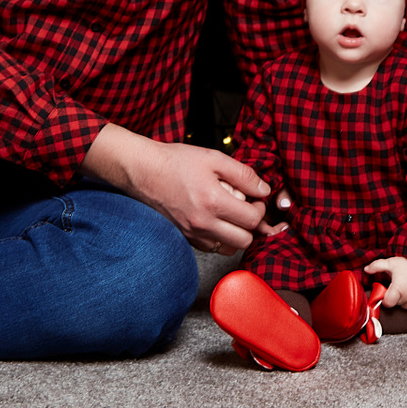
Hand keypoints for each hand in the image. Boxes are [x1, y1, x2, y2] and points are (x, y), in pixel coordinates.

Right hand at [83, 125, 274, 253]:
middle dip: (251, 225)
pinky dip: (219, 238)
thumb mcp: (214, 158)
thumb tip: (264, 190)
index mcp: (213, 202)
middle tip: (246, 208)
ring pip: (229, 249)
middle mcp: (203, 223)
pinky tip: (215, 220)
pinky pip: (211, 248)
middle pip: (244, 240)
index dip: (260, 209)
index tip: (255, 198)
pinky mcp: (184, 238)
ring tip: (231, 216)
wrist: (142, 171)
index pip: (252, 220)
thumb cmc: (175, 162)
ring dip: (236, 235)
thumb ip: (243, 175)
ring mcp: (192, 234)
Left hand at [364, 256, 406, 308]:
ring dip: (404, 300)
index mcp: (398, 289)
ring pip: (406, 306)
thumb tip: (365, 269)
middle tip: (397, 286)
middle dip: (395, 297)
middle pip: (397, 303)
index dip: (385, 299)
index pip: (388, 303)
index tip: (386, 293)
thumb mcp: (390, 263)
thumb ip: (376, 266)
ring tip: (405, 288)